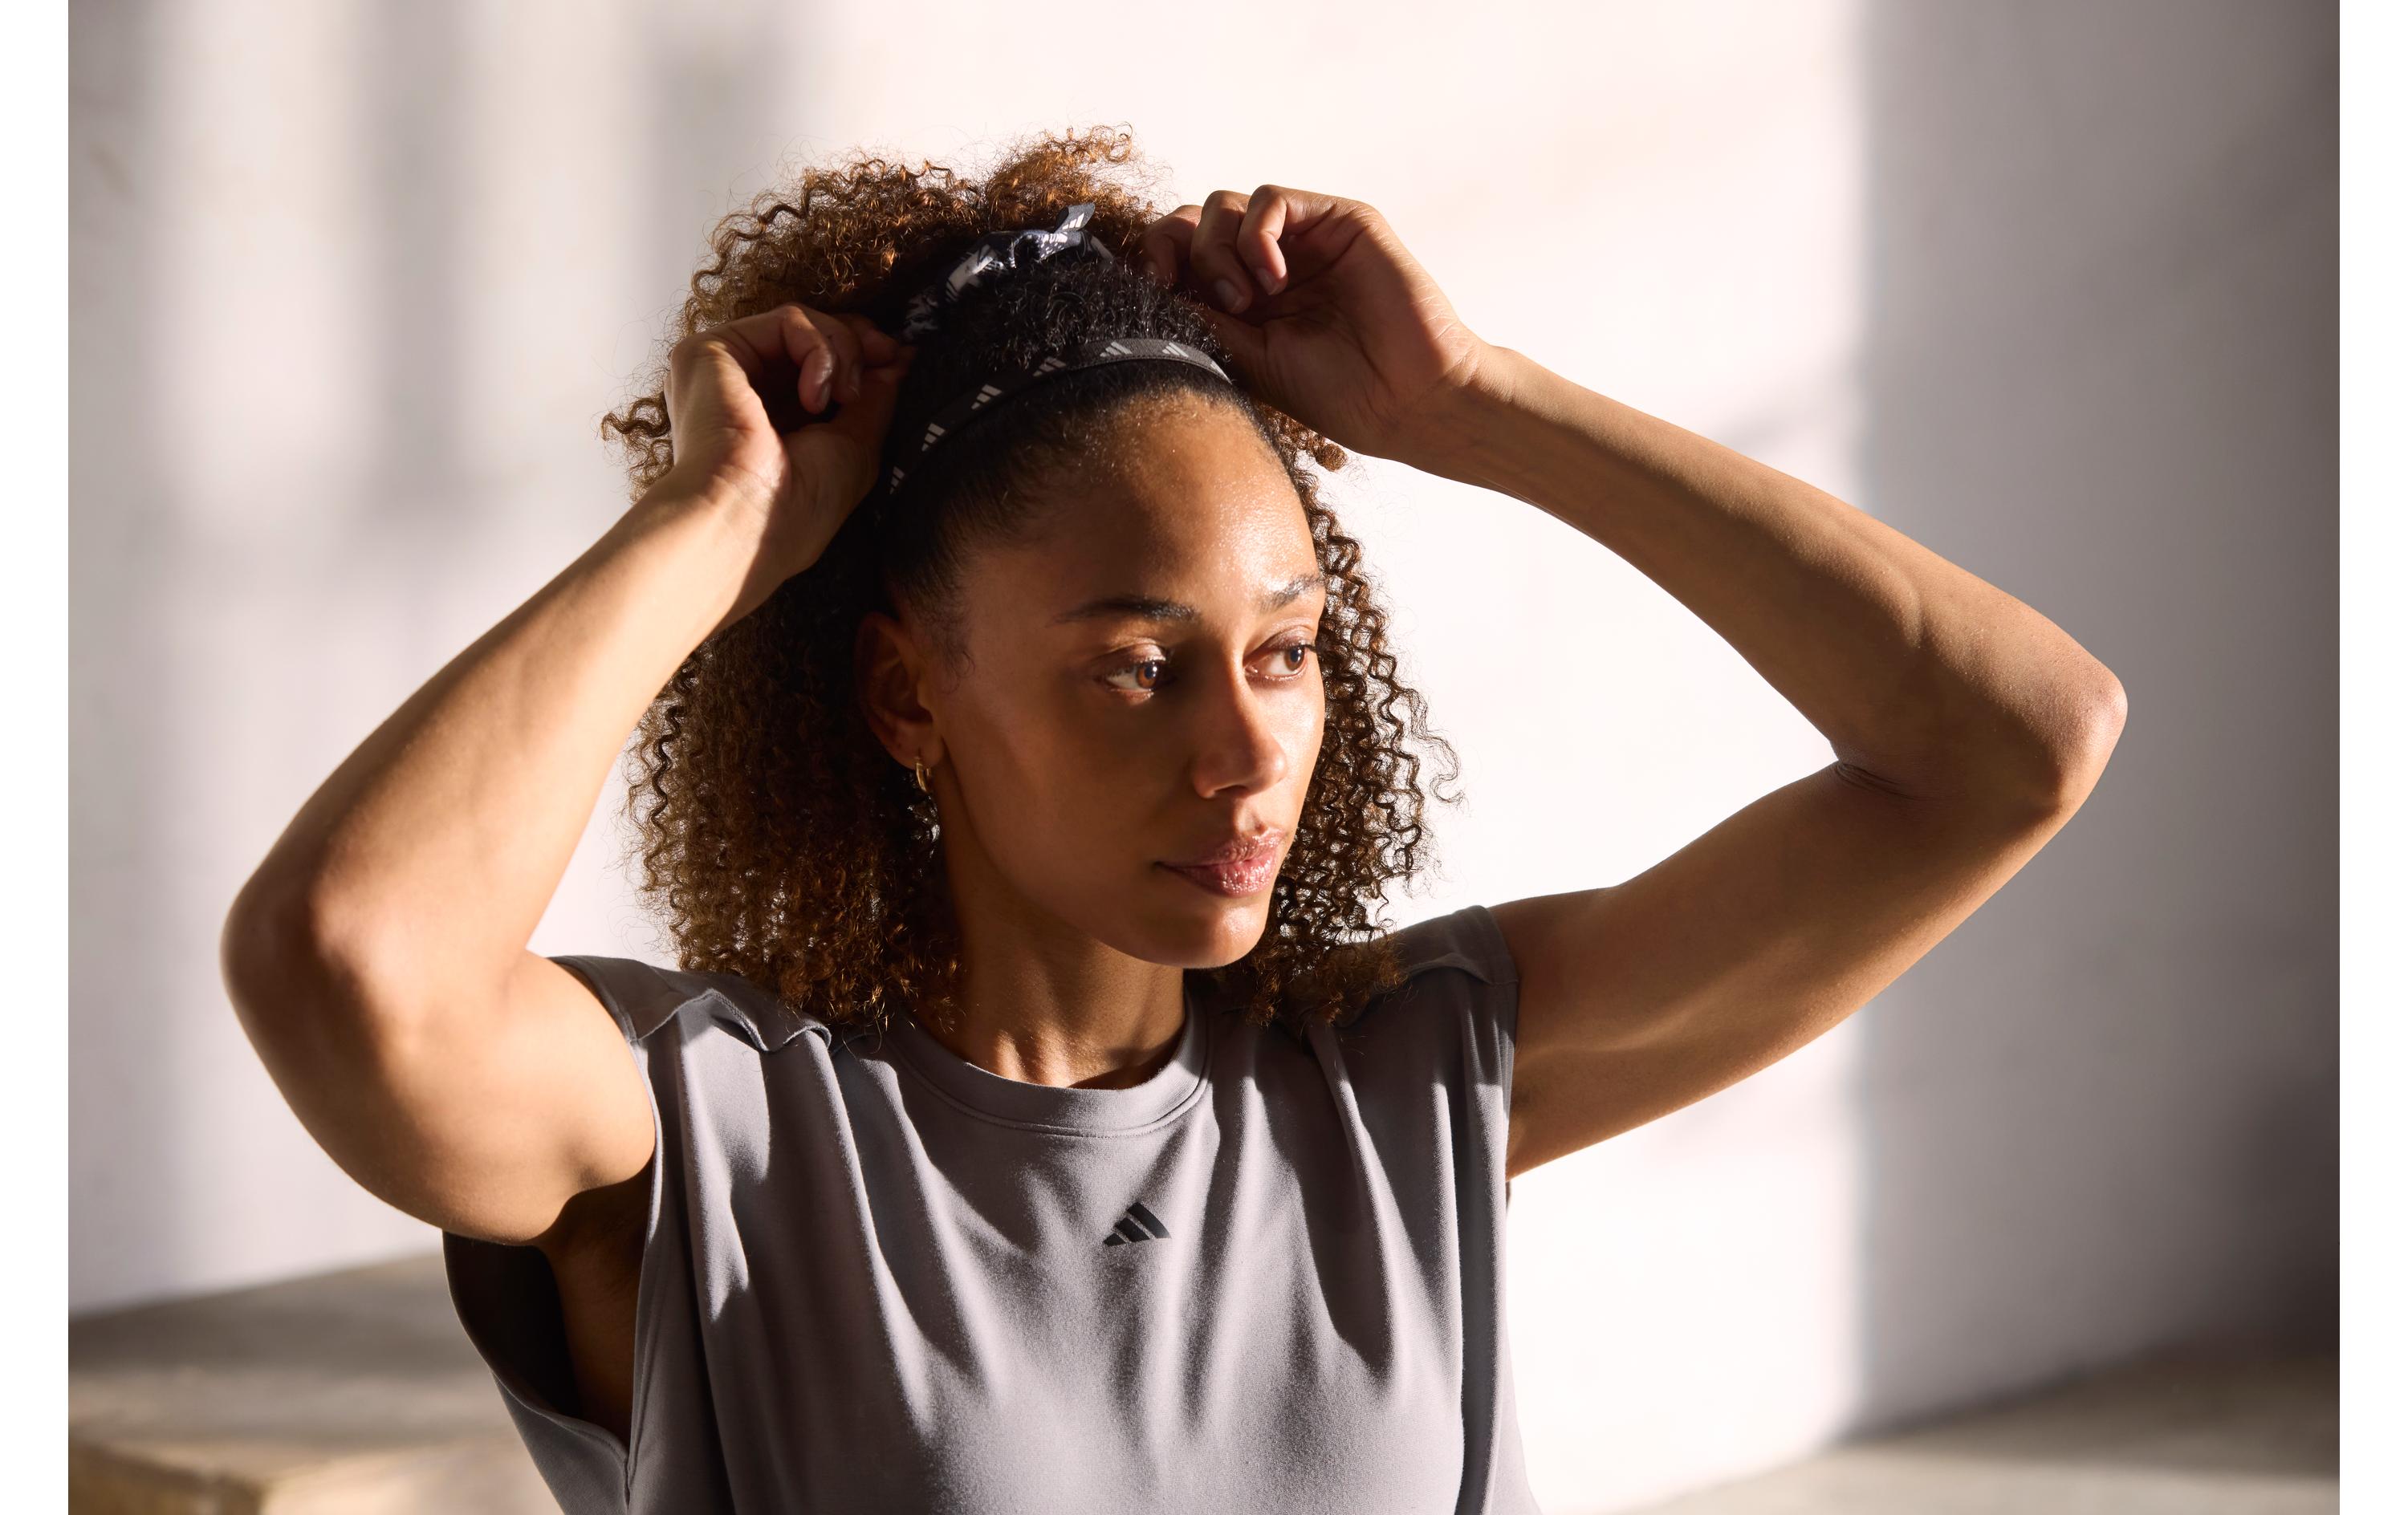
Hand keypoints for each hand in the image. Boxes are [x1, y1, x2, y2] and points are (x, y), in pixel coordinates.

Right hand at [655, 303, 915, 579]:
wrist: (746, 523)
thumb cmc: (797, 507)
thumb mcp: (854, 447)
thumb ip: (873, 399)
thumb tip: (898, 361)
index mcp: (768, 418)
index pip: (815, 363)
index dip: (861, 355)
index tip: (899, 360)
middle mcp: (740, 390)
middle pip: (809, 336)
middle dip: (858, 342)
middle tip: (887, 356)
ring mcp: (724, 369)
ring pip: (802, 322)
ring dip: (843, 352)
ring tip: (845, 398)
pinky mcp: (711, 350)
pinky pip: (786, 321)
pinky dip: (819, 350)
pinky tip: (816, 397)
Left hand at [1140, 185, 1499, 470]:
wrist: (1407, 398)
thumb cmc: (1339, 393)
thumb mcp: (1249, 360)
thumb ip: (1202, 320)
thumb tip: (1145, 290)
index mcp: (1243, 299)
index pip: (1179, 255)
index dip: (1154, 261)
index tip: (1154, 292)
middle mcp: (1268, 263)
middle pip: (1192, 220)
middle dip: (1177, 250)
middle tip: (1201, 297)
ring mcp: (1301, 240)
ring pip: (1223, 205)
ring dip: (1219, 251)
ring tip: (1249, 301)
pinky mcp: (1336, 220)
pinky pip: (1271, 198)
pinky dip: (1257, 234)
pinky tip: (1273, 278)